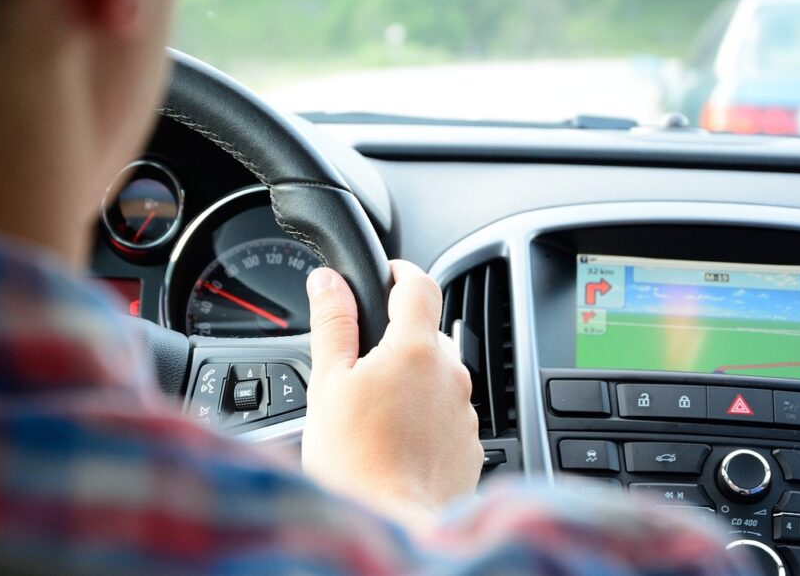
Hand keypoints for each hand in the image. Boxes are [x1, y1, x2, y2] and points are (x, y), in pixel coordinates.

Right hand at [301, 261, 482, 533]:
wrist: (391, 527)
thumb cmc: (355, 462)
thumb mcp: (329, 382)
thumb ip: (333, 323)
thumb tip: (328, 279)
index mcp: (415, 348)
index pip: (419, 284)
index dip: (401, 271)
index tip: (387, 275)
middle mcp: (451, 375)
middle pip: (429, 335)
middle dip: (399, 340)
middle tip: (362, 366)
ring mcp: (465, 412)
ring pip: (440, 378)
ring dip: (414, 382)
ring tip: (376, 413)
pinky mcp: (470, 448)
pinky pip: (449, 417)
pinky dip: (427, 419)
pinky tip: (397, 441)